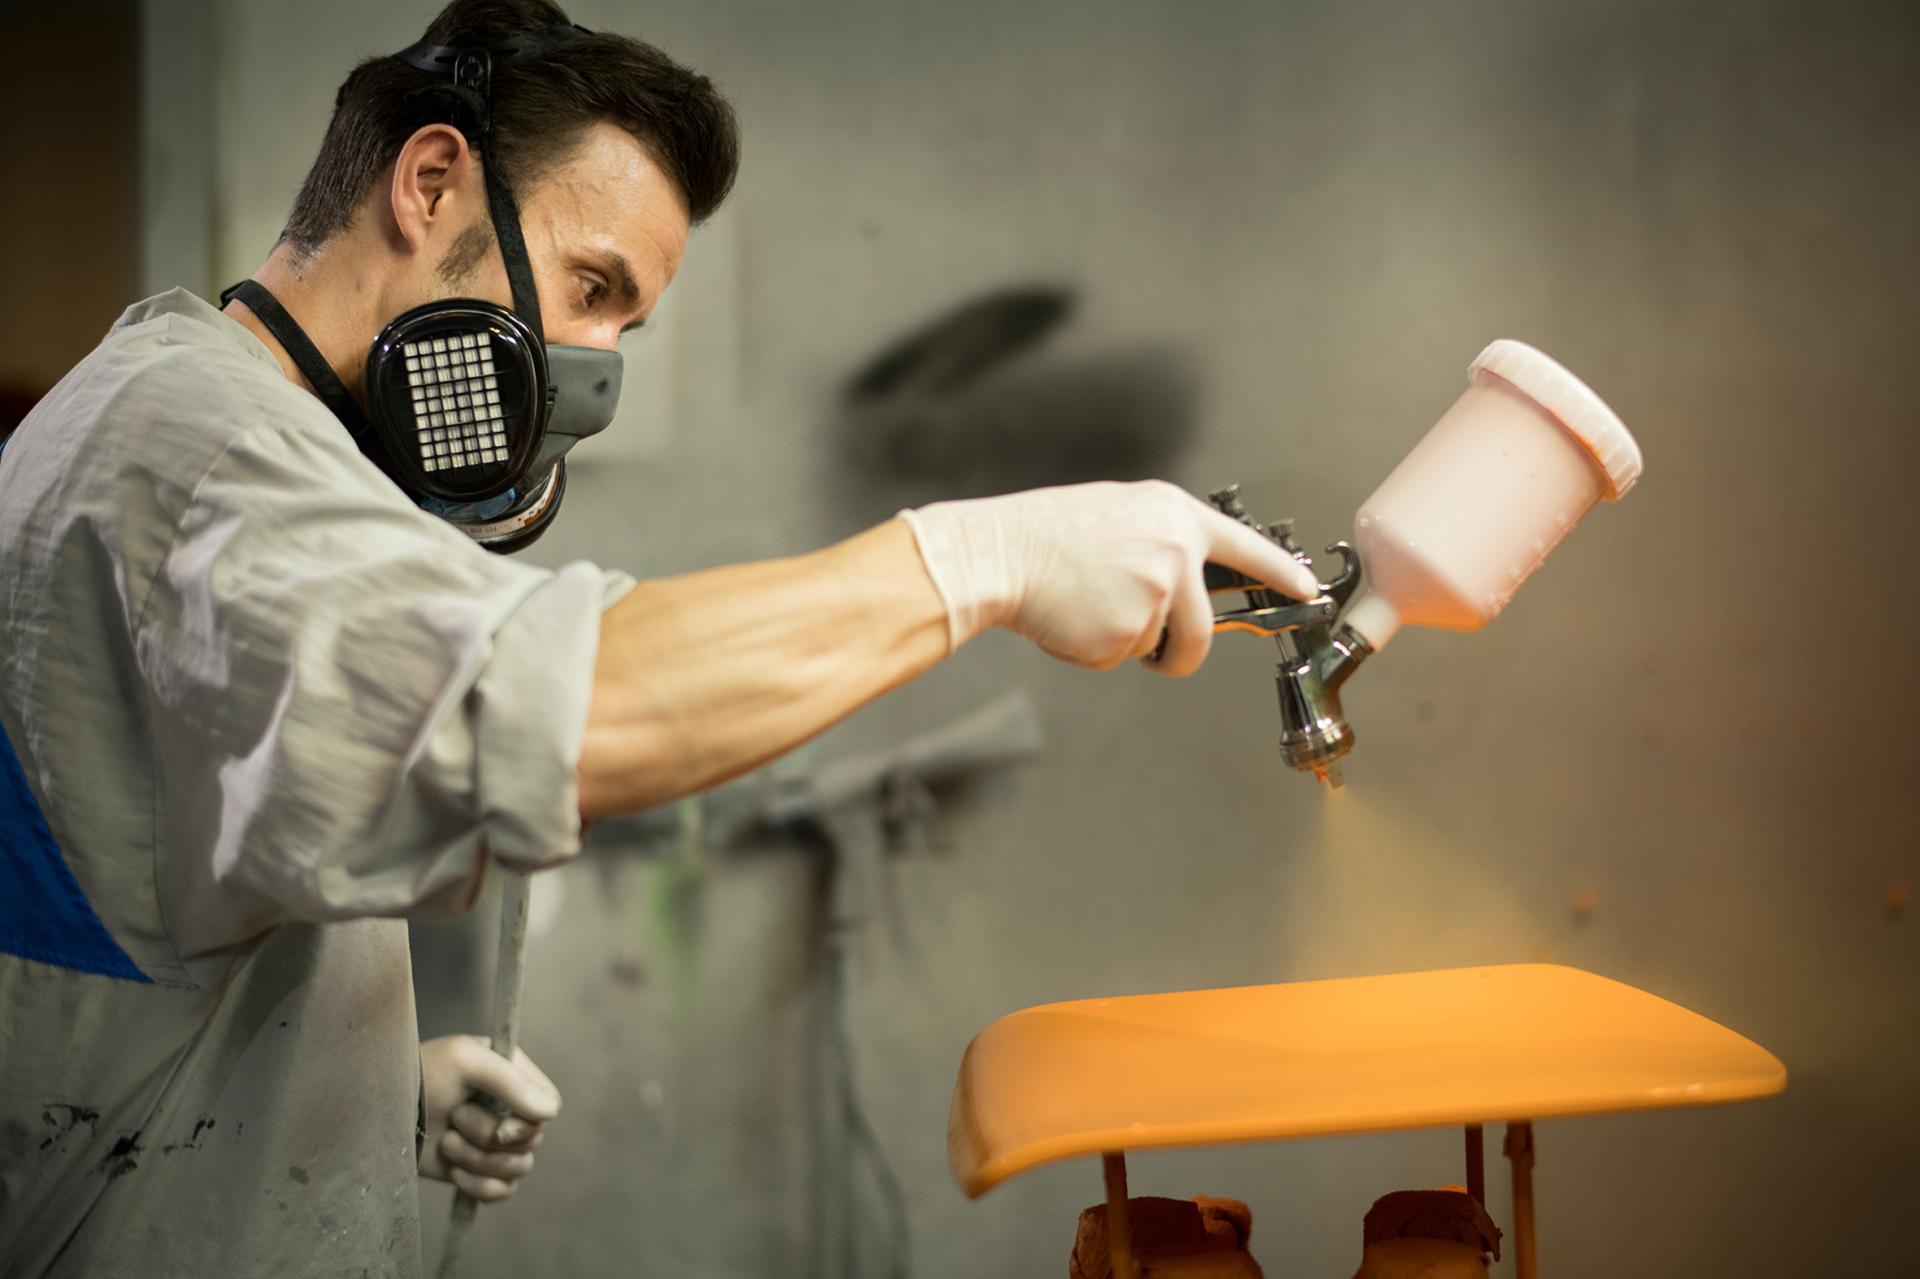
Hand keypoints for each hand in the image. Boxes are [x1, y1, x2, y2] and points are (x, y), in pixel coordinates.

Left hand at [418, 1034, 560, 1201]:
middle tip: (455, 1119)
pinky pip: (501, 1191)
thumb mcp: (465, 1060)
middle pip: (531, 1141)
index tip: (501, 1127)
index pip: (548, 1107)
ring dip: (478, 1160)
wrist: (382, 1110)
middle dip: (488, 1138)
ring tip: (447, 1143)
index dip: (528, 1124)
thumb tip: (549, 1113)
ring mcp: (494, 1143)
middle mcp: (510, 1110)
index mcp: (514, 1077)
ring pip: (517, 1168)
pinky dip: (479, 1187)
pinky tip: (454, 1172)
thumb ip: (511, 1081)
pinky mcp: (478, 1170)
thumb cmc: (423, 1074)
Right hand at [898, 480, 1319, 675]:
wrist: (1003, 554)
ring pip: (1160, 646)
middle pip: (1205, 629)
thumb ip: (1165, 544)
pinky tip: (1073, 617)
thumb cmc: (1051, 534)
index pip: (1246, 549)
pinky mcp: (1127, 633)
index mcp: (1175, 518)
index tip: (1308, 590)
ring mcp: (1155, 595)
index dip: (1281, 574)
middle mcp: (1175, 554)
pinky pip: (1124, 657)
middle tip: (1160, 652)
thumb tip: (1191, 584)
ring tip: (1089, 611)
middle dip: (1183, 651)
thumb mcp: (1121, 516)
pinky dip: (1098, 649)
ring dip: (1132, 645)